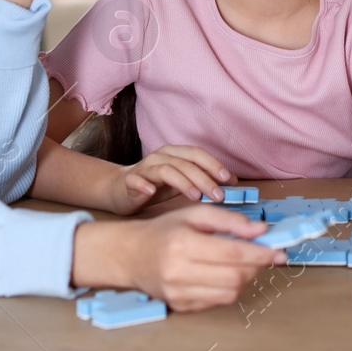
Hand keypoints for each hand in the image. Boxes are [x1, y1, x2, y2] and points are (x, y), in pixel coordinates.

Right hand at [72, 205, 284, 311]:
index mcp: (183, 243)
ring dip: (246, 278)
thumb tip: (261, 229)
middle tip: (265, 255)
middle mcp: (179, 271)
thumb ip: (228, 219)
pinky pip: (216, 302)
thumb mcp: (194, 213)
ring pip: (229, 293)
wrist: (131, 255)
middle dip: (257, 266)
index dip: (260, 253)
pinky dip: (229, 288)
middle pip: (234, 277)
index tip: (278, 251)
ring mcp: (179, 293)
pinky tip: (226, 273)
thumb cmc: (164, 231)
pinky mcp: (180, 306)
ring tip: (246, 263)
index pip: (232, 253)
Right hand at [111, 145, 235, 214]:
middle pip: (185, 163)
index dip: (214, 164)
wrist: (119, 189)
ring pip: (166, 170)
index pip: (197, 154)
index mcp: (175, 154)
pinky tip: (152, 194)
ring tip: (195, 196)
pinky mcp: (130, 181)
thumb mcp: (182, 182)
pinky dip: (144, 185)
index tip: (229, 180)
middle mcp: (161, 157)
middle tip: (218, 195)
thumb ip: (202, 179)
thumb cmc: (155, 186)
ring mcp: (145, 168)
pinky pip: (137, 180)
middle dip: (204, 178)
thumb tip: (232, 183)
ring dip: (182, 182)